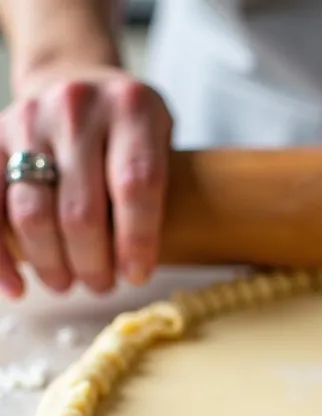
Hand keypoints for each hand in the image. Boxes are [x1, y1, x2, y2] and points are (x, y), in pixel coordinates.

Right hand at [0, 66, 172, 298]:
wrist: (74, 78)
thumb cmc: (128, 130)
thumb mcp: (161, 143)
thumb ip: (155, 193)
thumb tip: (136, 268)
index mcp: (133, 109)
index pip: (136, 186)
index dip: (136, 241)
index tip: (137, 276)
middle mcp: (79, 108)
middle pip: (82, 211)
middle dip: (93, 264)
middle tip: (102, 286)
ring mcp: (31, 120)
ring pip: (33, 214)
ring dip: (51, 263)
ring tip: (67, 283)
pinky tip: (17, 285)